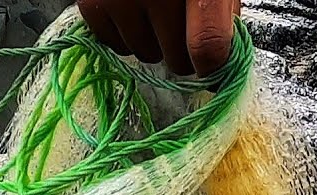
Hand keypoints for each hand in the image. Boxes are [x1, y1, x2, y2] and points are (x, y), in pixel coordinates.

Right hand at [77, 0, 240, 76]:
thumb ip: (223, 9)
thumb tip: (220, 56)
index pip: (208, 46)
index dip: (214, 66)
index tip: (213, 66)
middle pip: (177, 58)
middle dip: (183, 52)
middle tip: (182, 26)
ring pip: (145, 53)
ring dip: (153, 41)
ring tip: (153, 7)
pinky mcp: (93, 2)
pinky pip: (116, 43)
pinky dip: (125, 33)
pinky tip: (132, 7)